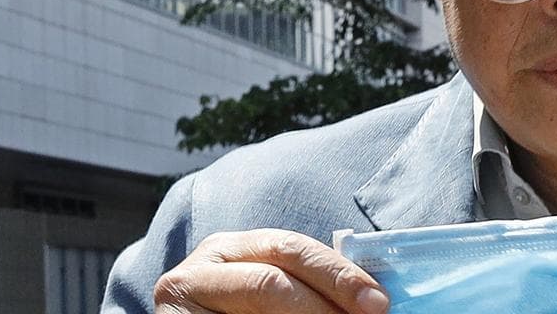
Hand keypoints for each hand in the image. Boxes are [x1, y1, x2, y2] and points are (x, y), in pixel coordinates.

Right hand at [154, 229, 388, 313]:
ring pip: (257, 312)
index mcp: (229, 248)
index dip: (338, 275)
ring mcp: (177, 306)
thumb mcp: (270, 288)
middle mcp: (197, 271)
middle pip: (271, 281)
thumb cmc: (241, 311)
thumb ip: (308, 284)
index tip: (379, 302)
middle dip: (326, 303)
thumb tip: (373, 299)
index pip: (291, 249)